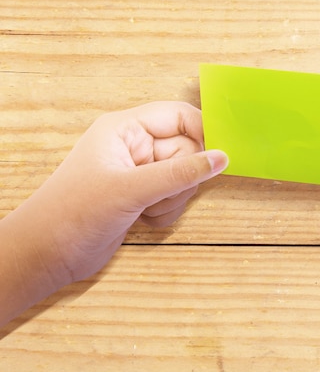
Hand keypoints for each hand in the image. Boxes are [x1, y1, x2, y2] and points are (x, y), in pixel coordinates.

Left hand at [1, 102, 227, 322]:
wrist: (46, 255)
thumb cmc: (73, 213)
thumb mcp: (131, 189)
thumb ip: (180, 173)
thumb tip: (221, 158)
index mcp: (125, 129)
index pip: (178, 116)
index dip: (202, 132)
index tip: (220, 156)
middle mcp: (134, 147)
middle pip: (187, 150)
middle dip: (181, 178)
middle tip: (160, 193)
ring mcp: (139, 172)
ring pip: (183, 177)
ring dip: (173, 199)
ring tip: (145, 209)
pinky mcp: (142, 196)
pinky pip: (174, 198)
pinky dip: (166, 212)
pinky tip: (144, 220)